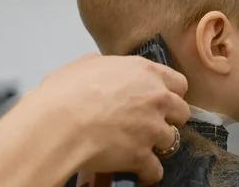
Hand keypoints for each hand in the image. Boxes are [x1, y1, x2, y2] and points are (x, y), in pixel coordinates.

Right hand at [0, 54, 188, 186]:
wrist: (56, 123)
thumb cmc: (64, 92)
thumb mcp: (84, 64)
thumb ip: (105, 65)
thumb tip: (104, 67)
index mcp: (144, 71)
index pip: (179, 83)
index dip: (170, 93)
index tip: (160, 101)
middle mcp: (155, 97)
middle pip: (181, 112)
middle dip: (168, 119)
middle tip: (150, 124)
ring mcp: (151, 127)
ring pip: (171, 140)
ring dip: (157, 145)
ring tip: (139, 148)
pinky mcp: (142, 155)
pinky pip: (155, 170)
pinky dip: (147, 174)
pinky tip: (137, 173)